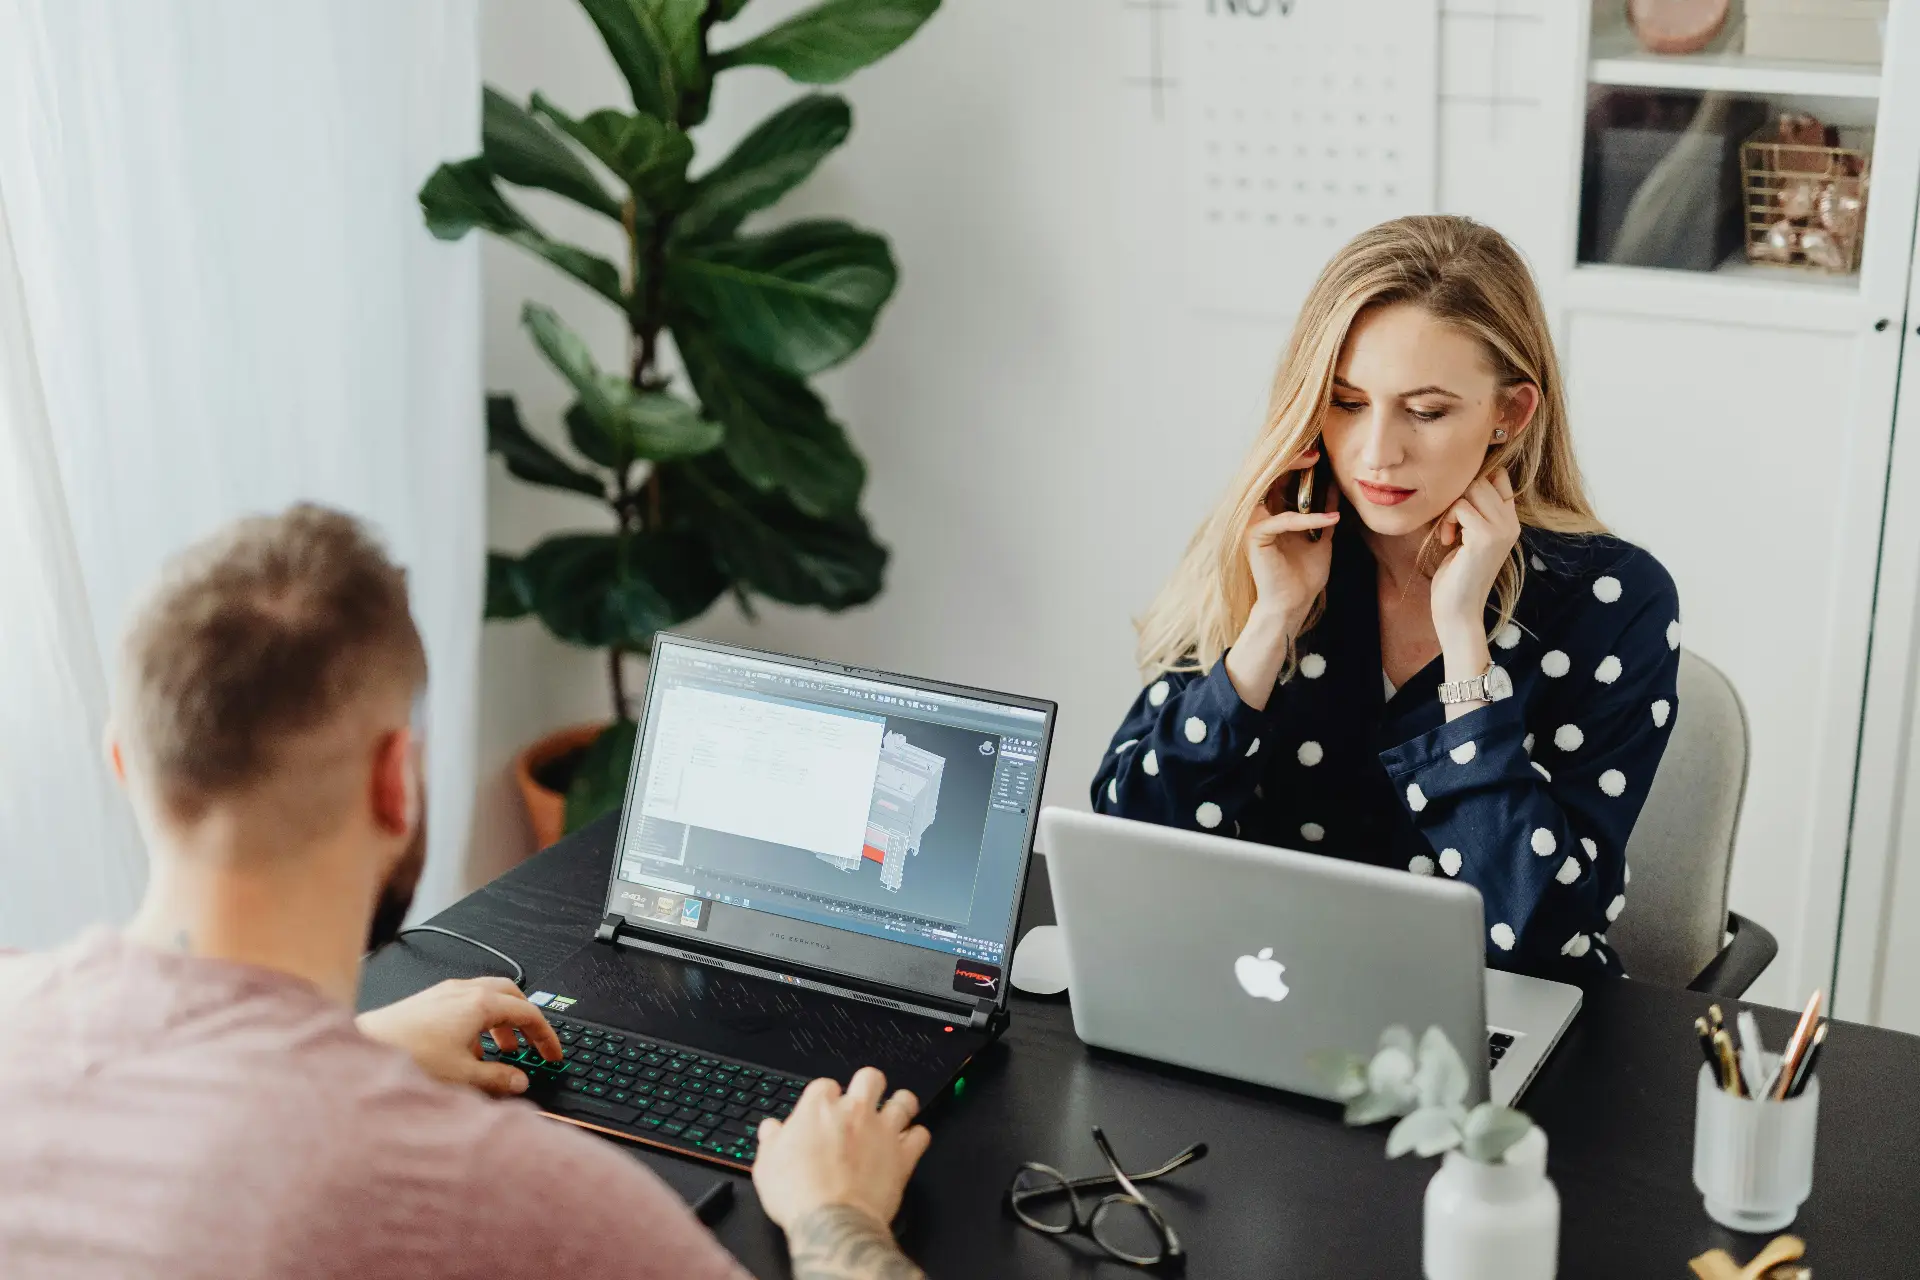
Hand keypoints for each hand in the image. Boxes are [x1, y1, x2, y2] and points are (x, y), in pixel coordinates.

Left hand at [354, 976, 561, 1095]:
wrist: (362, 1048)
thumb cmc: (407, 1055)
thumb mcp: (463, 1076)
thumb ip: (498, 1079)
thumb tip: (518, 1081)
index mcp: (480, 1004)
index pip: (529, 1013)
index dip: (546, 1036)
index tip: (552, 1054)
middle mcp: (464, 991)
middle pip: (511, 995)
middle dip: (526, 1019)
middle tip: (531, 1043)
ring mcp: (444, 992)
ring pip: (487, 997)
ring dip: (500, 1021)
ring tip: (499, 1051)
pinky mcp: (428, 1000)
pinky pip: (465, 1002)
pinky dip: (478, 1021)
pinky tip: (467, 1050)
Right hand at [752, 1067, 930, 1231]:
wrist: (831, 1221)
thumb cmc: (798, 1194)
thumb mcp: (766, 1166)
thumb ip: (771, 1141)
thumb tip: (770, 1130)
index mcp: (819, 1108)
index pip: (824, 1085)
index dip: (825, 1098)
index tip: (823, 1112)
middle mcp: (854, 1111)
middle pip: (870, 1078)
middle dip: (868, 1086)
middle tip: (864, 1101)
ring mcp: (882, 1131)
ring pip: (904, 1100)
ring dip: (900, 1105)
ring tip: (895, 1113)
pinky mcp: (903, 1155)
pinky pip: (921, 1135)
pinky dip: (917, 1138)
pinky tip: (909, 1145)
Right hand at [1225, 449, 1340, 708]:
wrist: (1293, 604)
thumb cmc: (1304, 574)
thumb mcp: (1322, 534)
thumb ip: (1325, 510)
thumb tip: (1336, 484)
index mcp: (1272, 510)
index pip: (1282, 476)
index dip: (1298, 460)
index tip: (1322, 450)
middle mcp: (1258, 512)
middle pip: (1271, 474)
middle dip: (1293, 458)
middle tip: (1317, 449)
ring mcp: (1254, 523)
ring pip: (1269, 487)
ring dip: (1292, 472)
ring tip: (1317, 464)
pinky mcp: (1255, 536)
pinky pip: (1283, 519)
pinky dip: (1308, 517)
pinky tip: (1331, 518)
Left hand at [1430, 468, 1519, 650]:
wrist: (1458, 611)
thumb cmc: (1456, 576)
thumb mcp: (1468, 537)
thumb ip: (1472, 511)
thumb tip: (1463, 478)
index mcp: (1510, 521)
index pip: (1499, 477)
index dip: (1473, 483)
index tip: (1456, 508)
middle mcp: (1511, 524)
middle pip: (1481, 479)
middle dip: (1456, 497)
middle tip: (1448, 524)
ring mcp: (1502, 530)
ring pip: (1471, 489)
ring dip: (1450, 509)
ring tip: (1448, 533)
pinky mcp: (1486, 537)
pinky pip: (1461, 507)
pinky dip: (1447, 521)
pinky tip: (1447, 541)